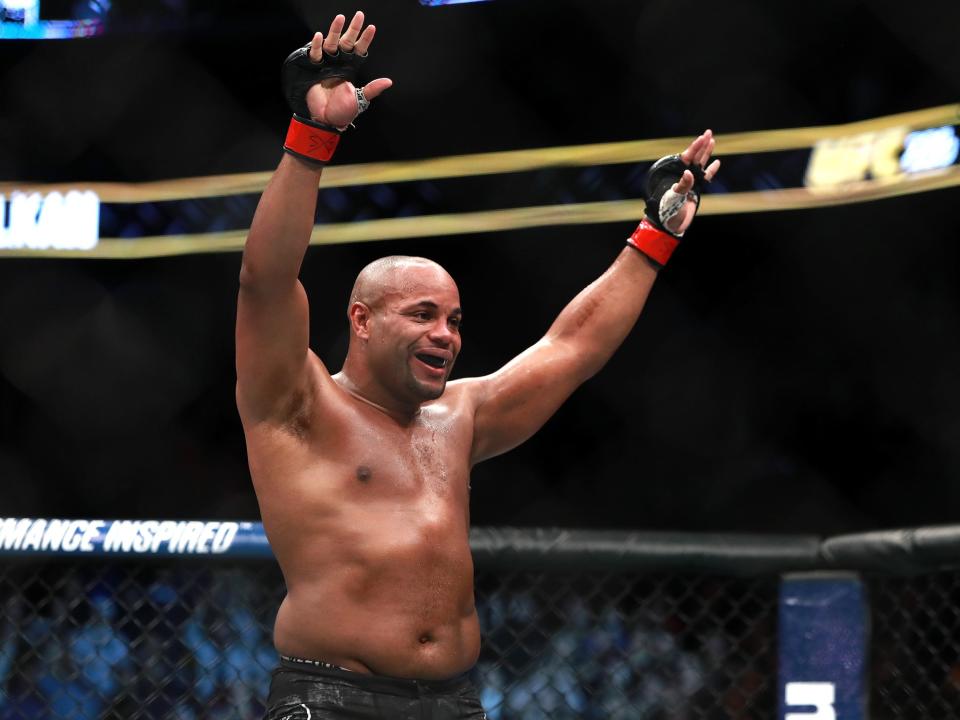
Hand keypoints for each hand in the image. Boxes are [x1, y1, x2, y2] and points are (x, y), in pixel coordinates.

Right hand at [305, 12, 392, 127]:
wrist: (326, 120)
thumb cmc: (343, 111)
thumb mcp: (360, 99)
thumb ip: (372, 89)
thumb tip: (389, 81)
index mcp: (351, 68)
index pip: (359, 49)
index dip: (365, 39)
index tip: (372, 28)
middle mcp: (339, 63)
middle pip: (346, 41)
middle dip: (353, 28)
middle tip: (359, 15)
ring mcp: (326, 64)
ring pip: (331, 43)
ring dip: (335, 31)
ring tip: (340, 18)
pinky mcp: (313, 68)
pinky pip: (315, 53)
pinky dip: (316, 45)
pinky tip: (319, 36)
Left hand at [664, 130, 720, 234]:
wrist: (671, 224)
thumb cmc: (667, 209)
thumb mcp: (673, 196)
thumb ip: (682, 185)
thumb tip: (688, 173)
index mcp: (676, 174)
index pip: (687, 157)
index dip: (695, 147)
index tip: (702, 138)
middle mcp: (684, 176)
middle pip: (695, 157)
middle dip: (702, 145)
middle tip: (709, 132)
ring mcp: (691, 182)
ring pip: (700, 164)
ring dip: (706, 153)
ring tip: (712, 141)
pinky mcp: (696, 190)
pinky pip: (705, 177)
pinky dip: (711, 170)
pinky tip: (717, 162)